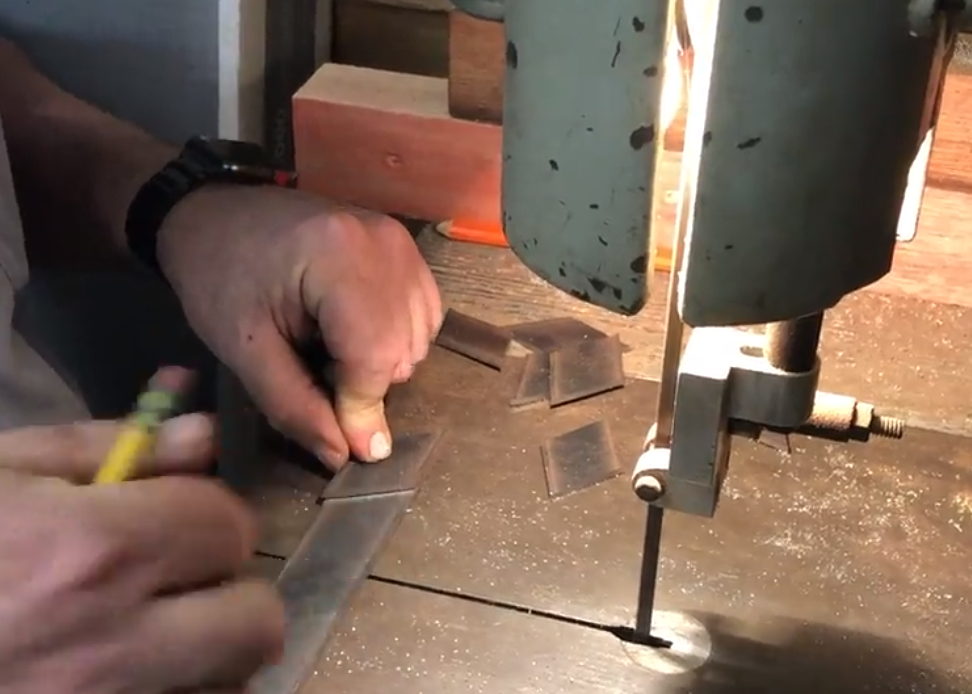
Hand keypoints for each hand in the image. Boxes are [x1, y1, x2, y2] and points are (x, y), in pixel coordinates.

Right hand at [0, 414, 283, 693]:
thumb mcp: (2, 473)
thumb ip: (104, 447)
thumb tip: (203, 433)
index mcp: (94, 550)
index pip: (228, 525)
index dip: (211, 514)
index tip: (179, 519)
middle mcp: (113, 641)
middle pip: (257, 622)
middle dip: (233, 592)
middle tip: (181, 583)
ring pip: (232, 686)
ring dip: (213, 654)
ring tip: (159, 634)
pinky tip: (140, 673)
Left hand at [157, 186, 441, 468]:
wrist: (214, 214)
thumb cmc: (217, 277)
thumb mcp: (242, 350)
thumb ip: (294, 405)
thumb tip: (346, 455)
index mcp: (339, 257)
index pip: (373, 356)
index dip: (361, 410)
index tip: (345, 449)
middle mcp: (385, 245)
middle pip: (402, 352)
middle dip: (364, 385)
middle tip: (314, 373)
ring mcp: (401, 243)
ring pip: (419, 340)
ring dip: (381, 364)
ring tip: (329, 349)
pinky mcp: (406, 248)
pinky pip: (424, 317)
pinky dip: (396, 340)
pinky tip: (353, 334)